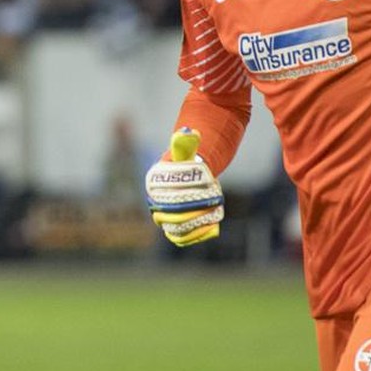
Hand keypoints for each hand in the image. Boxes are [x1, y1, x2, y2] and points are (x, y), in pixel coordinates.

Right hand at [145, 128, 223, 245]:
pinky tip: (211, 228)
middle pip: (174, 212)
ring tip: (214, 214)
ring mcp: (163, 218)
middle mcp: (155, 202)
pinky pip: (180, 238)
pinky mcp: (173, 230)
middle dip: (197, 208)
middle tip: (216, 200)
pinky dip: (195, 236)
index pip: (170, 192)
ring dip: (197, 224)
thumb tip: (189, 132)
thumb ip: (186, 142)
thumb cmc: (187, 164)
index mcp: (154, 184)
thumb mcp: (188, 152)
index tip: (210, 185)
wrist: (188, 179)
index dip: (190, 192)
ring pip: (177, 227)